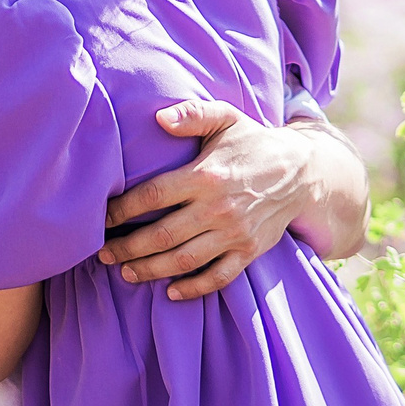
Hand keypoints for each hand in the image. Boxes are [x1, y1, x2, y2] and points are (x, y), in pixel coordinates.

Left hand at [99, 101, 367, 299]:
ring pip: (185, 261)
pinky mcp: (249, 251)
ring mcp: (235, 233)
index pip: (153, 196)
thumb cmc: (253, 143)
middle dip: (127, 247)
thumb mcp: (226, 118)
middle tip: (103, 253)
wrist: (302, 171)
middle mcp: (218, 208)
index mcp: (206, 176)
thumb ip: (192, 113)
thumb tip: (159, 117)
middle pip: (162, 235)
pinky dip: (194, 288)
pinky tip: (171, 292)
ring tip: (125, 272)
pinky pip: (219, 278)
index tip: (102, 217)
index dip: (122, 209)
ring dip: (151, 270)